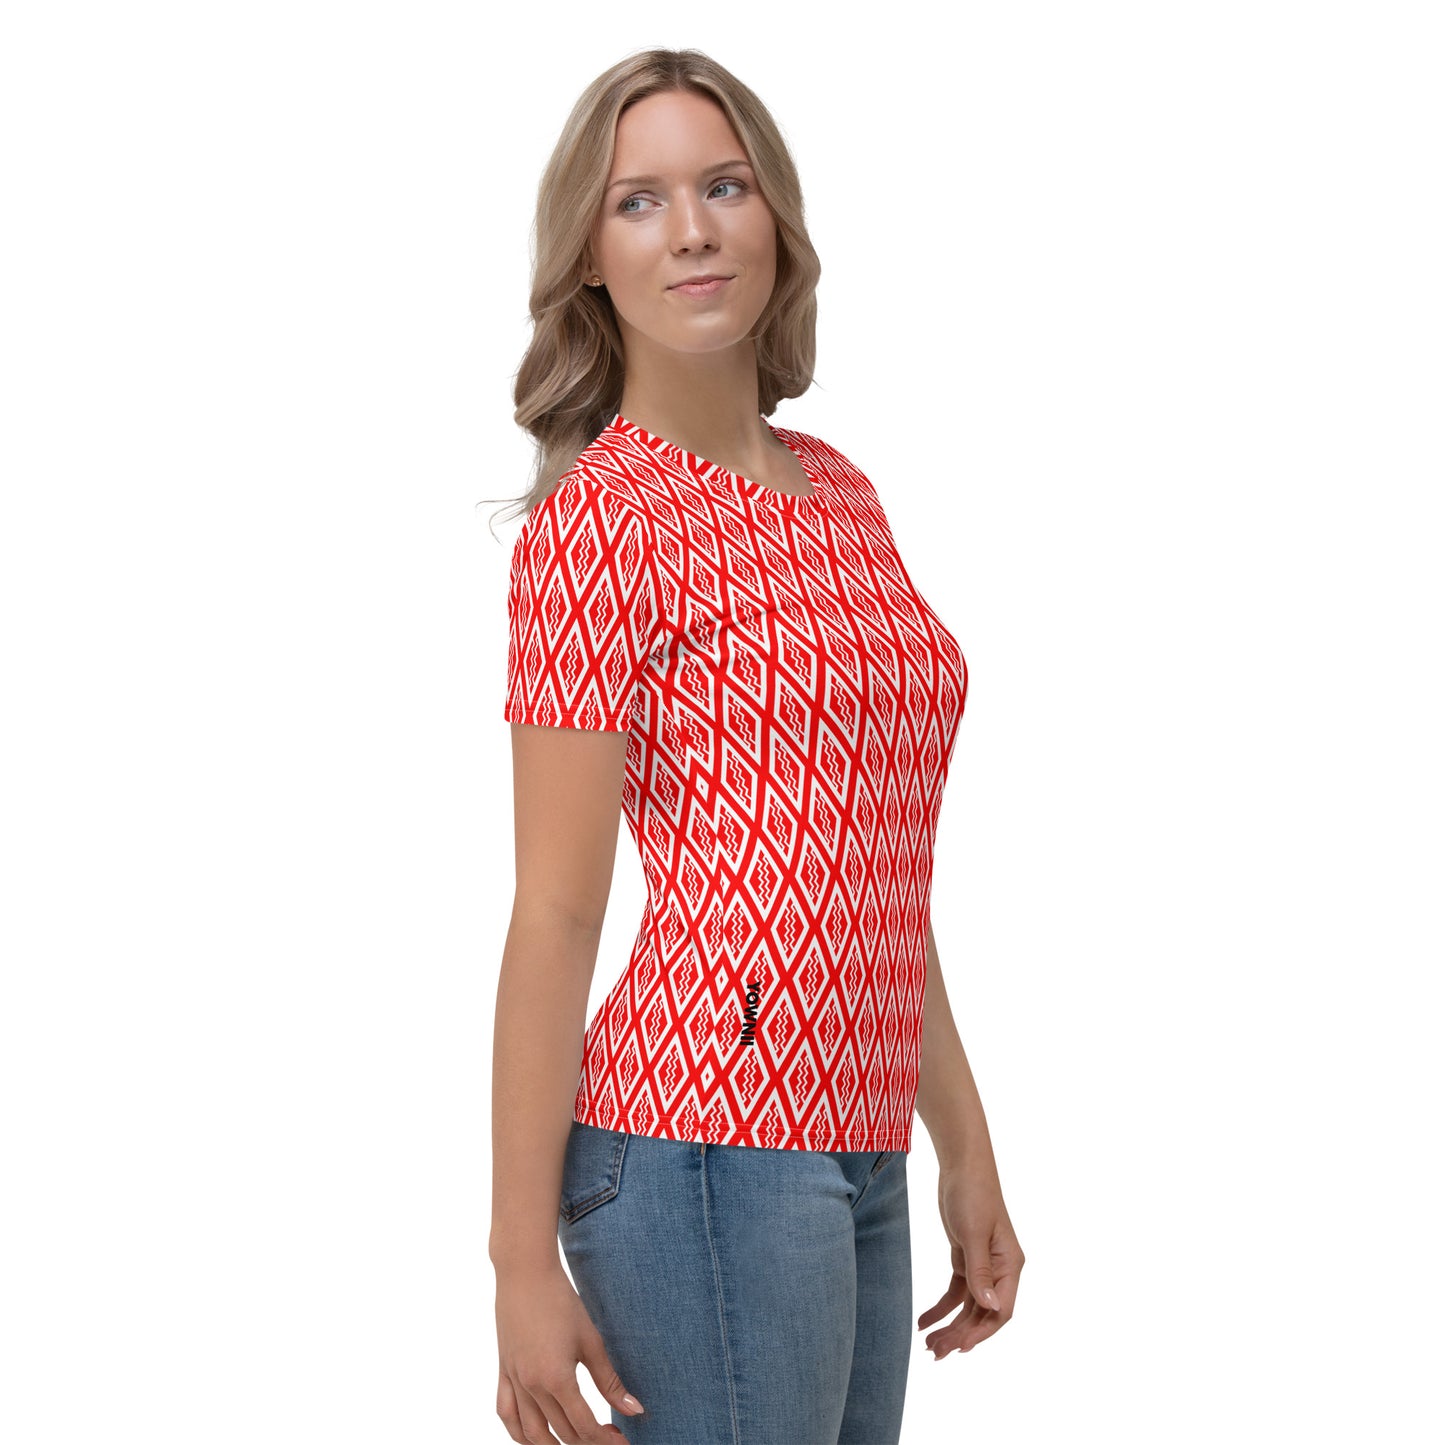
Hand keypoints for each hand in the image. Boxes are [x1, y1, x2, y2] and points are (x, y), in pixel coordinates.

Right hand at [495, 1262, 645, 1442]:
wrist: (526, 1273)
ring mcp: (514, 1381)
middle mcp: (532, 1386)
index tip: (623, 1441)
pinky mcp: (503, 1372)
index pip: (584, 1426)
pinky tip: (535, 1437)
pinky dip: (519, 1434)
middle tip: (608, 1437)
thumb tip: (635, 1410)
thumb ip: (610, 1380)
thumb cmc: (561, 1301)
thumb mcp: (591, 1341)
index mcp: (556, 1378)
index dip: (605, 1440)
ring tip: (576, 1444)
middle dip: (587, 1442)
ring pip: (530, 1433)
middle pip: (560, 1432)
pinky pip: (506, 1414)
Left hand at [916, 1160, 1023, 1359]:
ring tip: (929, 1345)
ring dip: (950, 1326)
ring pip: (968, 1307)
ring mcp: (983, 1265)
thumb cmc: (972, 1193)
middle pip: (983, 1313)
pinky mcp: (966, 1258)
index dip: (982, 1332)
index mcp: (1011, 1265)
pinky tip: (924, 1321)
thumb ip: (980, 1270)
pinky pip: (956, 1292)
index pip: (1001, 1310)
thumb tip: (991, 1307)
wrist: (960, 1165)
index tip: (961, 1348)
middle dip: (961, 1335)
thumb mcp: (974, 1232)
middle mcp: (1000, 1270)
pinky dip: (941, 1307)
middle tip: (936, 1353)